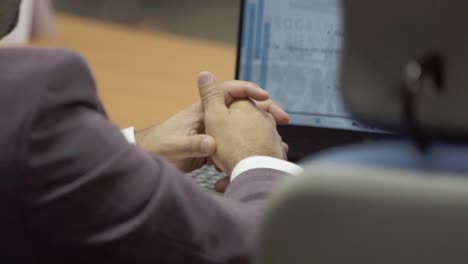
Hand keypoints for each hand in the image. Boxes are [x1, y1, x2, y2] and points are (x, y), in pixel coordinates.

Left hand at [136, 77, 288, 172]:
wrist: (150, 158)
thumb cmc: (158, 147)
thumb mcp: (175, 146)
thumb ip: (193, 144)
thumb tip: (213, 144)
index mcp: (202, 110)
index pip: (228, 91)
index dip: (248, 90)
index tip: (264, 97)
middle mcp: (212, 117)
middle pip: (243, 106)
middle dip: (264, 109)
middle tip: (283, 118)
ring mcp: (216, 131)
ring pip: (245, 123)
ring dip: (263, 127)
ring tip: (280, 138)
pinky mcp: (217, 145)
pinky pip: (240, 140)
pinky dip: (254, 143)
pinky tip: (265, 152)